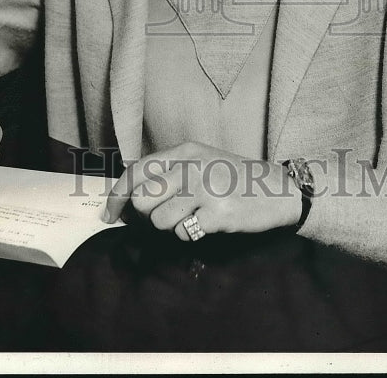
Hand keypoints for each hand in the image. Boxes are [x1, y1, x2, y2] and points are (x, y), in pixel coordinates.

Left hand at [102, 142, 301, 239]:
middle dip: (148, 213)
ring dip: (172, 225)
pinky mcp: (218, 214)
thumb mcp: (201, 161)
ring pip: (160, 220)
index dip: (117, 194)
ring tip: (193, 216)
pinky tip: (207, 223)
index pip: (138, 170)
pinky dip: (191, 234)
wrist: (277, 189)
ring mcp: (205, 190)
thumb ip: (169, 172)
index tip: (109, 212)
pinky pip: (184, 233)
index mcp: (185, 152)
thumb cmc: (234, 177)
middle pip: (142, 199)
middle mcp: (192, 167)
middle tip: (169, 213)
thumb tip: (130, 194)